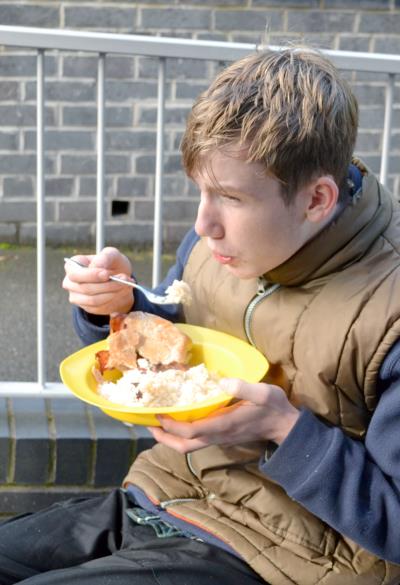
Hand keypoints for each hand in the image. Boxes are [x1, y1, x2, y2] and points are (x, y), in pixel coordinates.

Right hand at [62, 246, 133, 314]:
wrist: (121, 282)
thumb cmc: (113, 265)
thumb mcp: (113, 256)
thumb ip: (105, 257)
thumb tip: (96, 266)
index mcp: (73, 265)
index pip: (75, 274)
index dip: (91, 275)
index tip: (107, 274)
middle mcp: (70, 282)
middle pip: (85, 288)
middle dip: (106, 285)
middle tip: (123, 279)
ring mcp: (77, 296)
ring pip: (93, 299)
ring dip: (112, 292)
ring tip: (125, 284)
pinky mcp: (86, 307)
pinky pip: (99, 306)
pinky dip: (112, 299)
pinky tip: (120, 291)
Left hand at [149, 379, 299, 452]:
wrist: (284, 426)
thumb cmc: (273, 408)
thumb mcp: (264, 393)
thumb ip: (244, 388)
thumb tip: (222, 382)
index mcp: (224, 425)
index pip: (192, 431)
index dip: (172, 426)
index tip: (159, 413)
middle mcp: (218, 436)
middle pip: (184, 446)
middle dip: (164, 438)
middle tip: (148, 424)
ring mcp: (219, 438)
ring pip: (189, 446)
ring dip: (170, 438)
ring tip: (157, 423)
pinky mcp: (221, 436)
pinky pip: (196, 440)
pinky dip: (182, 434)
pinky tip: (178, 420)